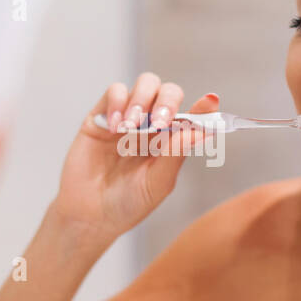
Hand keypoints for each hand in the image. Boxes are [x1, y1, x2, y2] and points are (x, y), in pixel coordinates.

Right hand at [52, 73, 216, 239]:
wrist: (89, 216)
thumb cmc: (127, 203)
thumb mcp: (157, 184)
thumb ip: (175, 155)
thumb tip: (197, 131)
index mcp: (170, 141)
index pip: (191, 116)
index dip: (203, 107)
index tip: (211, 102)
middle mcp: (151, 125)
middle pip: (168, 92)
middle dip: (167, 102)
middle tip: (159, 122)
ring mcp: (128, 117)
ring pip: (145, 84)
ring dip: (142, 101)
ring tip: (131, 129)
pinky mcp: (102, 116)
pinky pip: (115, 91)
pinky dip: (118, 103)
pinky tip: (115, 127)